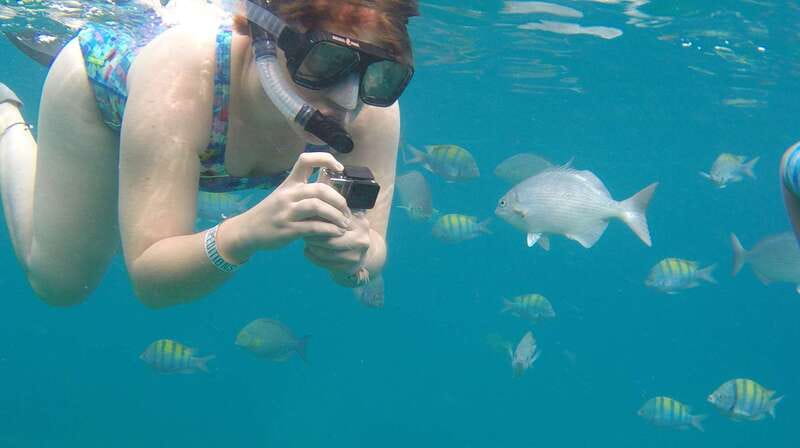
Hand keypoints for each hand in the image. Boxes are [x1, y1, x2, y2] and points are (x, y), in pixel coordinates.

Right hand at [229, 153, 351, 258]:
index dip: (326, 159)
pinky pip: (314, 227)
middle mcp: (288, 194)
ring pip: (318, 207)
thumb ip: (304, 192)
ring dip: (336, 215)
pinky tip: (336, 232)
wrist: (247, 230)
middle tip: (346, 210)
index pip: (306, 160)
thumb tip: (332, 192)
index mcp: (289, 183)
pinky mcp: (288, 229)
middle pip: (319, 189)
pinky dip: (329, 230)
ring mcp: (287, 212)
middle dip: (338, 200)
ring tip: (344, 223)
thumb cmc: (271, 212)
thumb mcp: (284, 196)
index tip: (340, 168)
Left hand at [303, 212, 370, 281]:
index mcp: (360, 224)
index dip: (319, 220)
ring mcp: (356, 256)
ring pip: (326, 253)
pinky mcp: (349, 268)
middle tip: (304, 232)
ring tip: (306, 241)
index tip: (307, 218)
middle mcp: (361, 240)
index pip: (336, 221)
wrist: (358, 254)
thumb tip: (311, 208)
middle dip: (314, 236)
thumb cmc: (346, 233)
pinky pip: (325, 264)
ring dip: (312, 247)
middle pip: (331, 240)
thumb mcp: (343, 220)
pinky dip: (313, 257)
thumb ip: (331, 213)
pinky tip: (308, 251)